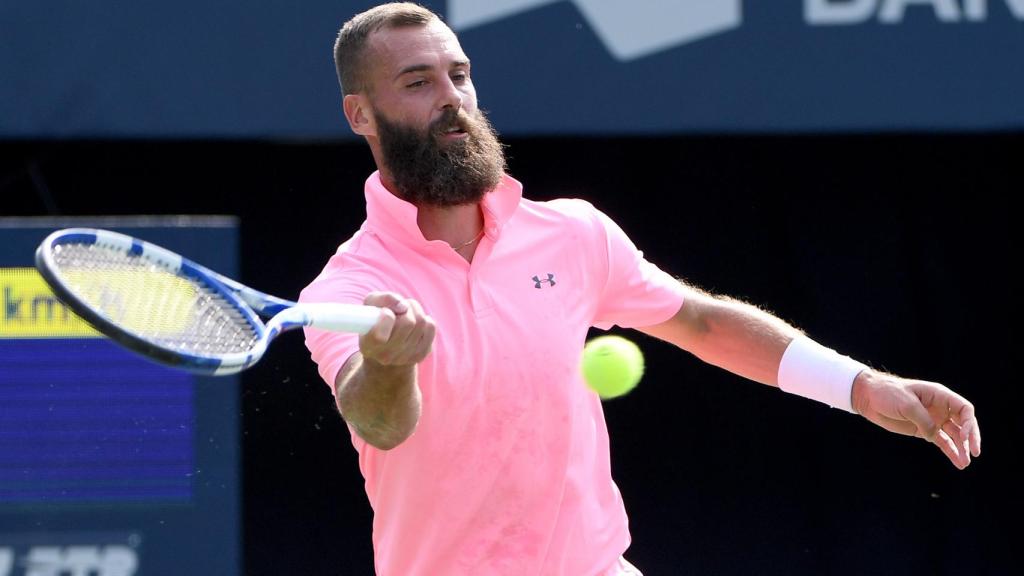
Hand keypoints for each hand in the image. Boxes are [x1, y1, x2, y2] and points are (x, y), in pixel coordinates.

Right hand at [359, 292, 435, 367]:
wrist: (386, 344)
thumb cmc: (375, 319)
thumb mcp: (371, 305)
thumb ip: (383, 299)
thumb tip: (403, 306)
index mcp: (368, 346)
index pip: (379, 337)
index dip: (386, 318)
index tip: (386, 311)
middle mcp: (385, 355)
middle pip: (408, 323)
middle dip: (405, 308)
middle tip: (399, 308)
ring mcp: (405, 357)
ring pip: (421, 322)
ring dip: (414, 310)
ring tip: (406, 312)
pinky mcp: (420, 354)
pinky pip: (430, 327)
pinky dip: (425, 319)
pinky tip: (415, 323)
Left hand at [852, 369, 980, 468]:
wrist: (869, 398)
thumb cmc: (888, 394)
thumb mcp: (907, 404)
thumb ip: (924, 420)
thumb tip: (934, 435)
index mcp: (939, 395)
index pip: (964, 408)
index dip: (969, 423)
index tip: (965, 437)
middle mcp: (940, 408)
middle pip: (964, 423)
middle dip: (971, 438)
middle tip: (975, 453)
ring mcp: (933, 419)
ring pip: (954, 435)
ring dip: (961, 449)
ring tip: (964, 464)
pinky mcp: (924, 430)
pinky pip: (942, 442)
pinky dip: (950, 451)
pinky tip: (958, 462)